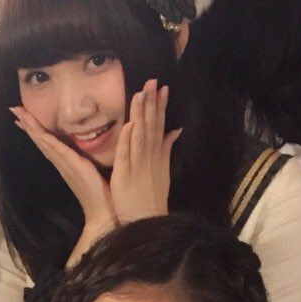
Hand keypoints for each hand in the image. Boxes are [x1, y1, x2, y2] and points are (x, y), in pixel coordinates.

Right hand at [10, 106, 115, 256]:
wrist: (104, 212)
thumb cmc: (103, 194)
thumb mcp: (94, 170)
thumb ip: (89, 159)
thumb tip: (89, 150)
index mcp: (67, 162)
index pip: (49, 142)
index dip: (36, 128)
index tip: (24, 116)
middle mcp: (62, 163)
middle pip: (41, 140)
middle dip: (28, 124)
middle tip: (14, 108)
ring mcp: (65, 165)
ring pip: (44, 142)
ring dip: (31, 128)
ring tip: (19, 114)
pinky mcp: (72, 166)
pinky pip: (56, 149)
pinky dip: (45, 139)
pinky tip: (37, 130)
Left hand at [110, 80, 179, 224]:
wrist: (146, 221)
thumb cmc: (151, 197)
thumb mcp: (162, 170)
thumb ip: (166, 149)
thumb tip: (175, 130)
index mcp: (157, 154)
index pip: (159, 125)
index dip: (159, 106)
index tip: (161, 87)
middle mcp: (150, 157)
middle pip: (151, 126)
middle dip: (152, 103)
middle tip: (153, 81)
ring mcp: (138, 165)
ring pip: (140, 135)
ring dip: (141, 115)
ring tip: (141, 94)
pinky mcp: (125, 175)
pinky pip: (127, 155)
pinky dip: (129, 140)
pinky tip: (130, 125)